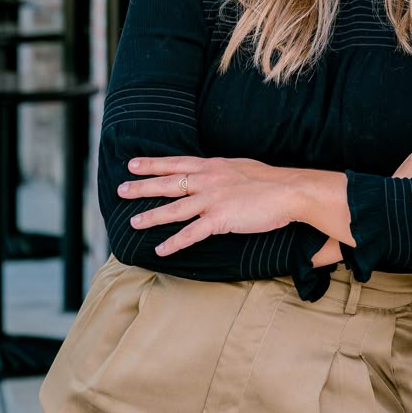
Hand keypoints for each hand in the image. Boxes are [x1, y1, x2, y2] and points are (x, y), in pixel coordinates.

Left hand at [119, 156, 297, 255]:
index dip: (153, 164)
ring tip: (132, 222)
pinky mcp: (220, 219)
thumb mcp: (241, 167)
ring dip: (151, 216)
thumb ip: (223, 171)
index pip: (176, 163)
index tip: (133, 164)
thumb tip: (214, 174)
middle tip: (121, 190)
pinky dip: (174, 243)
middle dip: (142, 186)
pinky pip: (191, 233)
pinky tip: (160, 250)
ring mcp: (212, 199)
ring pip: (173, 209)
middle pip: (168, 183)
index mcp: (213, 166)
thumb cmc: (271, 180)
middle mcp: (208, 180)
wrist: (290, 190)